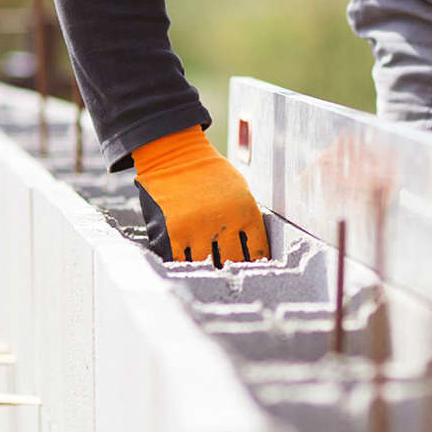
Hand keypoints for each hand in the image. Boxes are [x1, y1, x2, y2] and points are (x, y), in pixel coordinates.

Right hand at [131, 126, 271, 264]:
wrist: (175, 154)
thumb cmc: (208, 171)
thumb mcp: (239, 189)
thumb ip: (245, 217)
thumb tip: (252, 247)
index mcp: (245, 211)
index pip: (257, 250)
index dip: (256, 263)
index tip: (253, 270)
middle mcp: (224, 222)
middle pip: (233, 261)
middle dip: (232, 269)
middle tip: (231, 277)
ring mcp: (198, 229)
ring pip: (207, 264)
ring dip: (208, 269)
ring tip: (209, 275)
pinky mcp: (173, 232)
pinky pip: (181, 260)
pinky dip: (185, 266)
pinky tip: (188, 268)